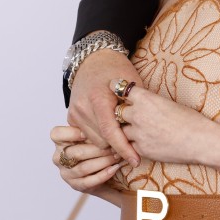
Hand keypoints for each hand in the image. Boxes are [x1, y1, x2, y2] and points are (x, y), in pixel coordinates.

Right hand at [51, 124, 122, 200]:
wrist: (104, 166)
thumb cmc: (99, 141)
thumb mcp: (97, 130)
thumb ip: (99, 124)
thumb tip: (113, 114)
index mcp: (61, 140)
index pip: (56, 134)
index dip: (70, 133)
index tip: (86, 132)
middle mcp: (59, 157)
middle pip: (76, 152)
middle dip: (99, 148)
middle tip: (116, 145)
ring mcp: (66, 172)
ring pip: (83, 167)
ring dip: (103, 161)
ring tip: (118, 156)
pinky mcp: (75, 185)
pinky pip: (88, 182)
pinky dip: (103, 175)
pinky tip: (115, 168)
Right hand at [68, 49, 142, 164]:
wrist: (95, 59)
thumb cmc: (118, 69)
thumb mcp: (132, 83)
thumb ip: (136, 105)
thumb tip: (147, 128)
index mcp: (99, 98)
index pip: (111, 132)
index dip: (124, 148)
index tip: (135, 160)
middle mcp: (83, 107)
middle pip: (102, 141)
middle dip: (117, 147)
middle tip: (133, 149)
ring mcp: (75, 113)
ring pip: (93, 142)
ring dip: (108, 144)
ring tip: (123, 142)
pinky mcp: (71, 117)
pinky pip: (86, 136)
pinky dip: (99, 138)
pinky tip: (111, 135)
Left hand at [112, 81, 213, 165]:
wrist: (198, 140)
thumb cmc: (190, 119)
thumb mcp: (169, 103)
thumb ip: (152, 103)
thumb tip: (144, 104)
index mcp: (147, 99)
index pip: (122, 89)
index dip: (118, 88)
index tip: (113, 87)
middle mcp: (138, 115)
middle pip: (117, 111)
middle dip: (121, 113)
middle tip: (125, 113)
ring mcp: (138, 133)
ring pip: (120, 131)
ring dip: (125, 131)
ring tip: (134, 130)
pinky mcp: (140, 150)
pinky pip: (128, 146)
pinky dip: (131, 145)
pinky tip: (139, 143)